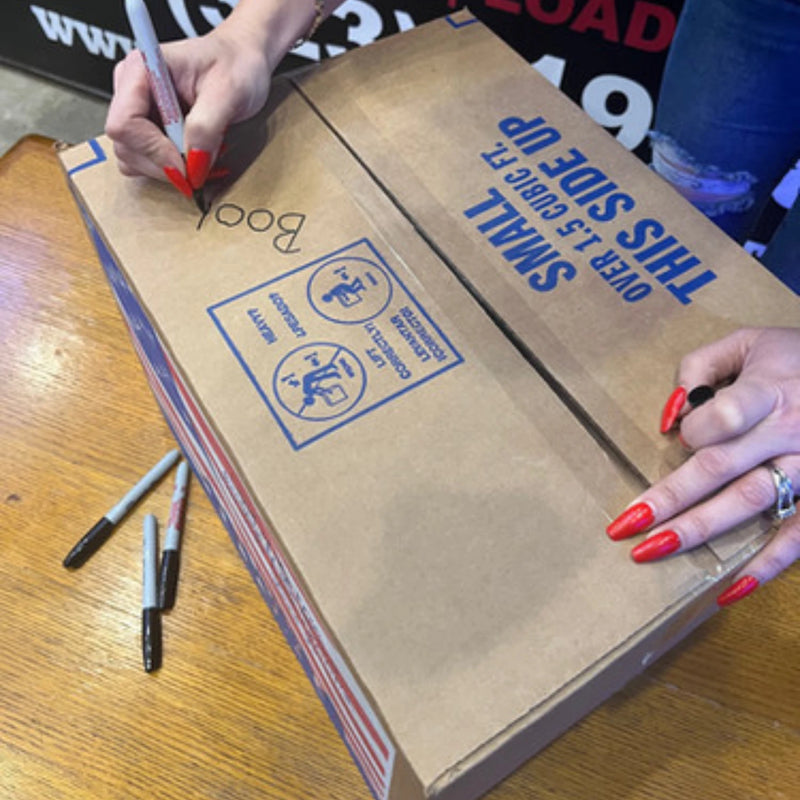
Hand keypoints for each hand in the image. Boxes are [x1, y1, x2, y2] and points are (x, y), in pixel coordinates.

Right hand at [105, 25, 272, 193]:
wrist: (243, 63)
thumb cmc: (235, 65)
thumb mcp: (228, 92)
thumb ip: (206, 128)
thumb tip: (191, 164)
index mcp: (140, 70)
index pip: (124, 124)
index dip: (153, 151)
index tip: (185, 164)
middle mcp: (132, 91)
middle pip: (126, 147)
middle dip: (164, 165)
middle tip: (201, 163)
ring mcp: (138, 112)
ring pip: (134, 160)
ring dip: (169, 170)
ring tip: (202, 155)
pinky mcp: (149, 130)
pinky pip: (148, 163)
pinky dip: (172, 170)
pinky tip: (196, 157)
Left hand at [606, 326, 799, 605]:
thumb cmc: (796, 357)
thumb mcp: (748, 341)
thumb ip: (699, 368)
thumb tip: (670, 418)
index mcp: (768, 392)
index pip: (723, 417)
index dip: (694, 428)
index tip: (678, 436)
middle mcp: (788, 432)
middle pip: (721, 468)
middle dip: (669, 498)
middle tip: (623, 526)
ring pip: (751, 503)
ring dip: (700, 530)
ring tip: (651, 551)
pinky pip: (798, 535)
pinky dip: (767, 563)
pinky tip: (730, 588)